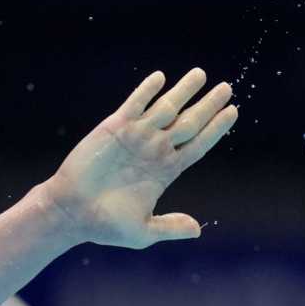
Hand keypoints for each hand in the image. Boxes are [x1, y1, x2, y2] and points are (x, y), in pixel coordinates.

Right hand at [41, 68, 237, 248]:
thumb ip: (170, 226)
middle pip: (189, 123)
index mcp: (165, 172)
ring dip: (183, 91)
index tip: (232, 113)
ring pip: (166, 108)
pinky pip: (135, 105)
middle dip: (207, 105)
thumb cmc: (106, 225)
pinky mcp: (114, 128)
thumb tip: (197, 230)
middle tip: (227, 88)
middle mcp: (154, 150)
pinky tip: (161, 78)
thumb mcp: (143, 231)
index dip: (215, 129)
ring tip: (201, 74)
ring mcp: (136, 137)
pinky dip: (147, 91)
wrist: (72, 212)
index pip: (197, 145)